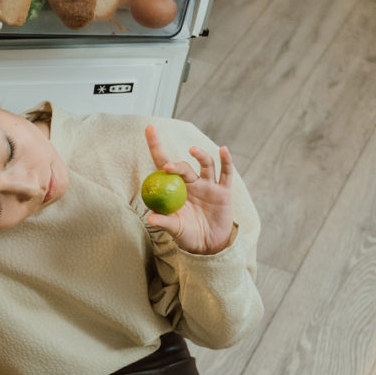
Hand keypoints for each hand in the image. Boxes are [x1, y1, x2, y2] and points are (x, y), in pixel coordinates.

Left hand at [144, 125, 235, 254]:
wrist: (209, 245)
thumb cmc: (187, 235)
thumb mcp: (175, 229)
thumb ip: (165, 222)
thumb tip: (150, 218)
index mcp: (175, 190)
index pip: (163, 165)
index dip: (156, 147)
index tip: (149, 128)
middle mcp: (191, 183)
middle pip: (183, 167)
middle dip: (175, 165)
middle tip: (168, 168)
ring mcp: (208, 185)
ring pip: (205, 165)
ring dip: (200, 156)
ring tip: (193, 151)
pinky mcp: (223, 191)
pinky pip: (225, 173)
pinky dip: (226, 161)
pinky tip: (223, 150)